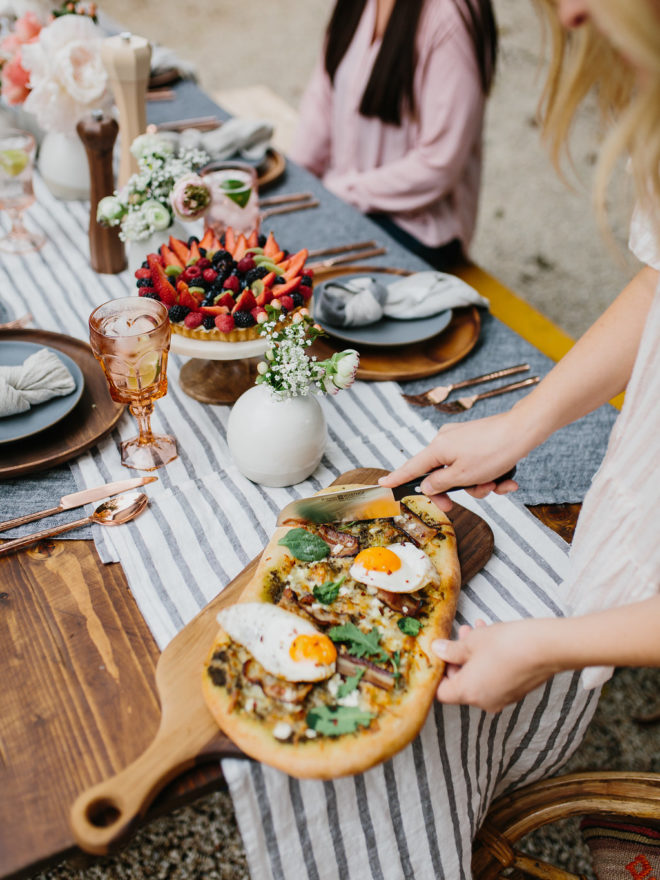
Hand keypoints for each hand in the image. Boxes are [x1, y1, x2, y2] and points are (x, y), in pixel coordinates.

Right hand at [379, 412, 526, 510]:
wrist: (524, 431)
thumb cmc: (492, 451)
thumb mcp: (463, 475)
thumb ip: (440, 484)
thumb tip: (427, 485)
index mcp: (437, 448)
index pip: (411, 468)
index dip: (397, 478)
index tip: (382, 485)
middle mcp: (447, 441)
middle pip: (440, 475)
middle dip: (455, 492)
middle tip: (455, 507)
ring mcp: (463, 441)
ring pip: (463, 473)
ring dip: (479, 486)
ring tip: (495, 485)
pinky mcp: (479, 442)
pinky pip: (478, 466)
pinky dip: (491, 477)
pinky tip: (507, 481)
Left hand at [433, 618, 562, 712]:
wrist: (545, 648)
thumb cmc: (505, 644)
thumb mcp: (471, 642)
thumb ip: (451, 650)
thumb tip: (437, 650)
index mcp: (468, 693)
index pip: (441, 692)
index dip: (438, 672)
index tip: (440, 654)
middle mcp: (484, 702)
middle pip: (460, 684)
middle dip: (458, 657)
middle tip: (462, 633)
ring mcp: (502, 698)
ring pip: (478, 677)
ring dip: (474, 655)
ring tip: (477, 629)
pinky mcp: (516, 691)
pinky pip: (494, 678)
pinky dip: (489, 662)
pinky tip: (493, 637)